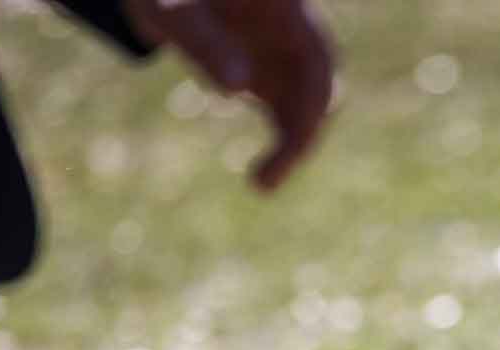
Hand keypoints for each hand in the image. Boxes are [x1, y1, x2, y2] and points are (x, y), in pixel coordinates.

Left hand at [122, 0, 336, 191]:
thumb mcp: (176, 13)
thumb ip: (204, 42)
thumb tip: (237, 89)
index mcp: (285, 8)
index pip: (317, 56)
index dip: (313, 99)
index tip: (293, 138)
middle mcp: (297, 32)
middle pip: (323, 85)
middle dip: (306, 130)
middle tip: (272, 173)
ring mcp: (289, 56)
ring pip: (312, 106)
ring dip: (296, 145)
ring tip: (262, 184)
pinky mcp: (276, 79)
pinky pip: (292, 115)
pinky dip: (284, 146)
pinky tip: (260, 178)